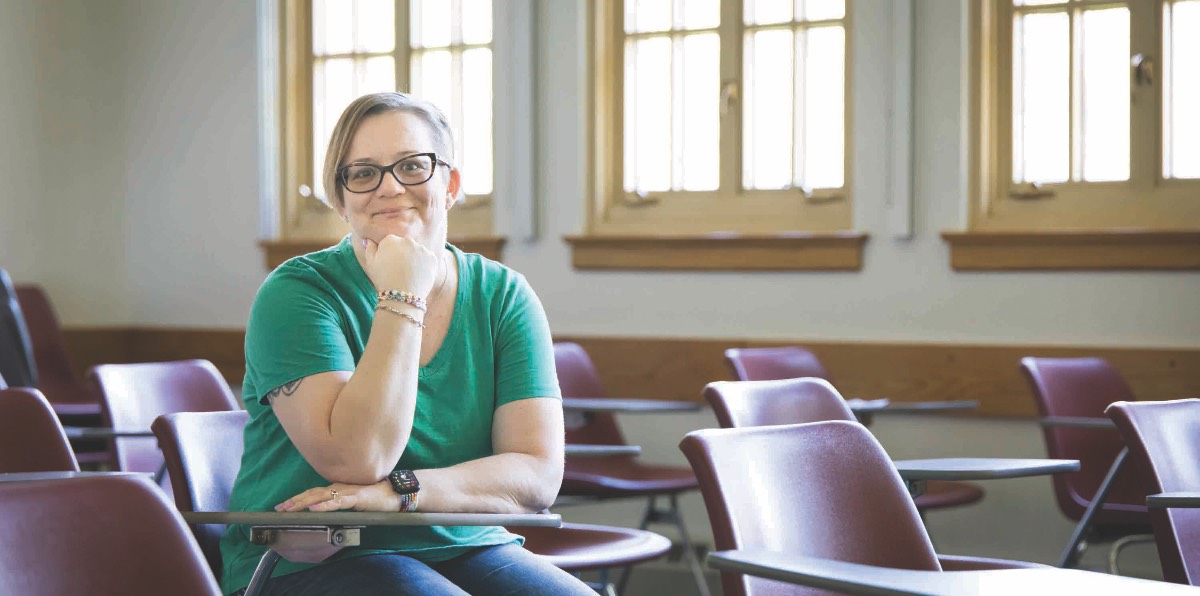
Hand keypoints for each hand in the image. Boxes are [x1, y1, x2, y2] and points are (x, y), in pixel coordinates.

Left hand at [275, 480, 400, 512]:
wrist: (394, 493)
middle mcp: (339, 487)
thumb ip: (340, 503)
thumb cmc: (375, 498)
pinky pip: (337, 502)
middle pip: (312, 494)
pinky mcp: (356, 498)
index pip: (313, 493)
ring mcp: (347, 491)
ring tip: (290, 509)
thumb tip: (325, 511)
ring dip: (303, 503)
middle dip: (294, 501)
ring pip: (320, 497)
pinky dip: (324, 505)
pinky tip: (314, 509)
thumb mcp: (353, 500)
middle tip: (279, 509)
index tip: (283, 506)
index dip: (297, 498)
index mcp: (337, 488)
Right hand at [361, 235, 438, 296]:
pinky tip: (418, 275)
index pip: (391, 242)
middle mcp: (407, 240)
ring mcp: (421, 248)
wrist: (402, 296)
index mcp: (391, 240)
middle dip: (403, 254)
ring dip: (415, 258)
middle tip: (399, 270)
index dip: (389, 254)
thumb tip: (369, 240)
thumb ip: (370, 249)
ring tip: (409, 274)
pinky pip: (428, 258)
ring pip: (417, 251)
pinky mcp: (432, 257)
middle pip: (405, 244)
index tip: (389, 265)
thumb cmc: (383, 280)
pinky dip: (425, 265)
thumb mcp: (371, 264)